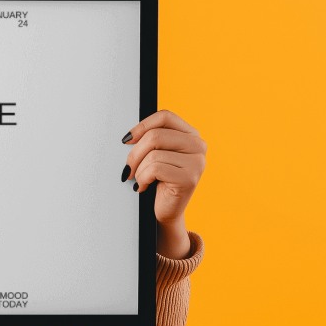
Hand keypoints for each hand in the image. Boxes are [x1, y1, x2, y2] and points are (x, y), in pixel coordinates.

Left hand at [122, 110, 205, 257]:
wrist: (165, 210)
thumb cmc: (158, 179)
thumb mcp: (156, 153)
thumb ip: (150, 138)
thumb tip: (129, 137)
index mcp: (191, 134)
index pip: (165, 116)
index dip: (142, 125)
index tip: (127, 140)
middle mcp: (198, 145)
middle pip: (155, 135)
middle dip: (135, 153)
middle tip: (128, 168)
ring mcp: (197, 162)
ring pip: (153, 154)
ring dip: (138, 169)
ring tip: (140, 179)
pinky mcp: (190, 178)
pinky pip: (155, 169)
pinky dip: (142, 178)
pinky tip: (144, 186)